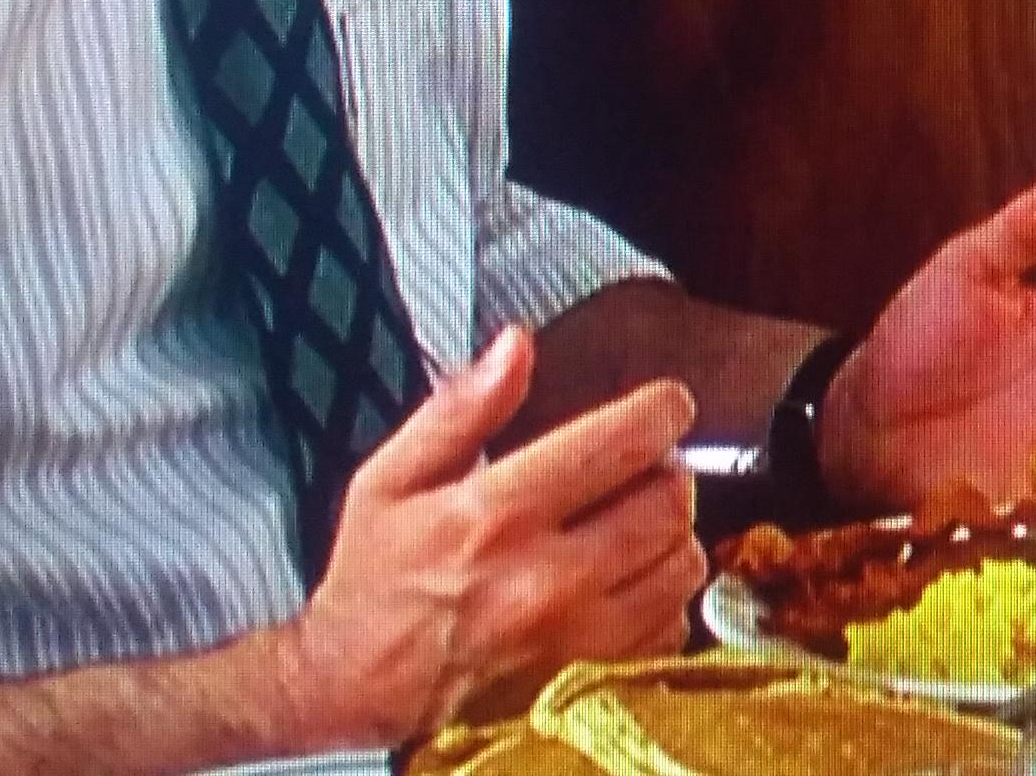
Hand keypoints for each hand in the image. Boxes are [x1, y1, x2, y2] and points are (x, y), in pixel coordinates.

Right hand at [274, 325, 707, 748]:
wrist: (355, 689)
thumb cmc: (374, 582)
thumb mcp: (388, 479)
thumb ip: (459, 409)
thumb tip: (515, 346)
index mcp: (496, 515)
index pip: (620, 444)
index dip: (660, 411)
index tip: (665, 406)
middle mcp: (545, 578)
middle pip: (668, 502)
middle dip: (668, 470)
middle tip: (644, 468)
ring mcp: (574, 639)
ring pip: (680, 564)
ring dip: (672, 534)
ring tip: (638, 524)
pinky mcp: (587, 681)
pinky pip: (671, 628)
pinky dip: (662, 599)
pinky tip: (629, 583)